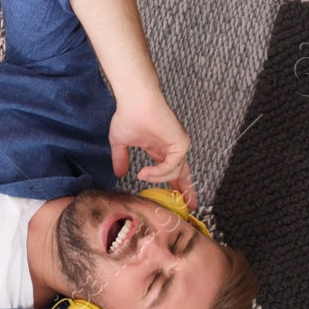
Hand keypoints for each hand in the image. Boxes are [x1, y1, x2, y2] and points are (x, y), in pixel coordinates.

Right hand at [108, 88, 196, 209]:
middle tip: (191, 207)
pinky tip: (145, 172)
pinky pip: (173, 165)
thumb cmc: (127, 116)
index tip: (175, 200)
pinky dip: (159, 171)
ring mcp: (177, 145)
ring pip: (175, 172)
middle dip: (187, 191)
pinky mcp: (181, 143)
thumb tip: (118, 174)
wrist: (135, 101)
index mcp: (160, 149)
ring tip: (142, 175)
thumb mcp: (120, 143)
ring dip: (157, 178)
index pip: (171, 170)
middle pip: (183, 174)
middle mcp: (171, 148)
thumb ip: (121, 159)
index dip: (173, 185)